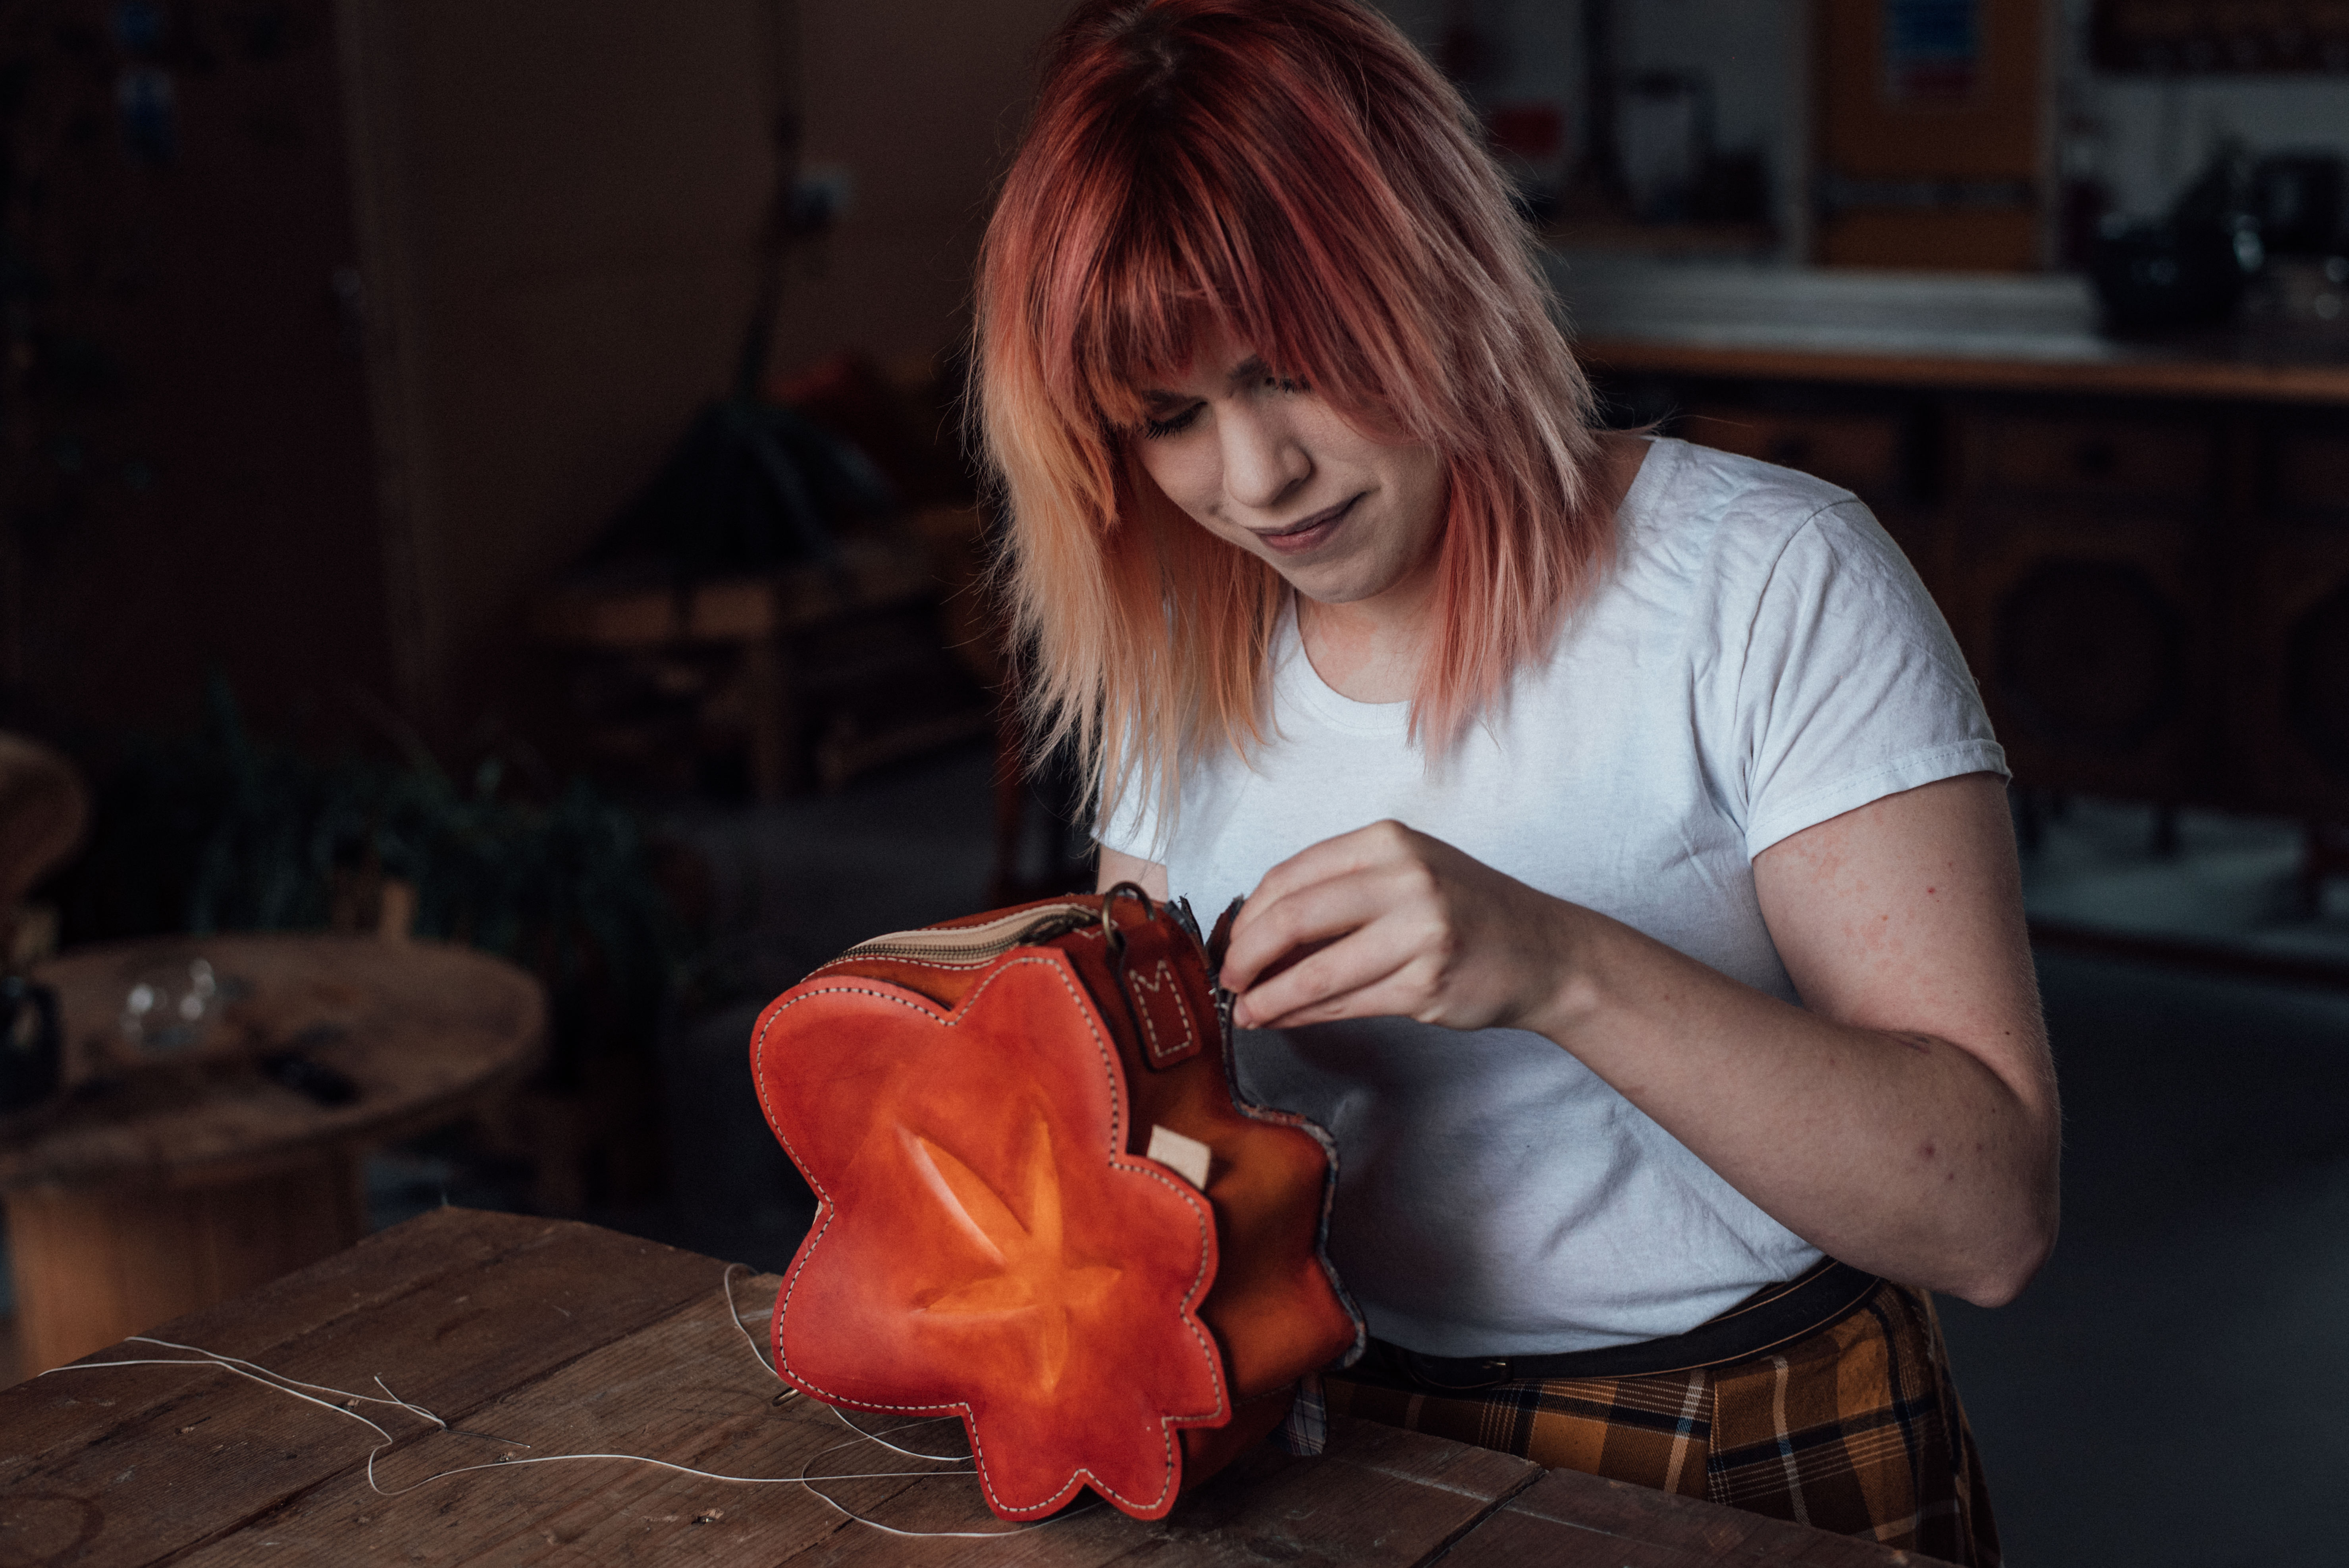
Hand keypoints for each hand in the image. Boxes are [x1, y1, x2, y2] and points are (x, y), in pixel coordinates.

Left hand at [1221, 821, 1581, 1032]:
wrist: (1542, 950)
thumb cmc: (1461, 909)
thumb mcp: (1404, 873)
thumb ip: (1337, 890)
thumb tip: (1254, 932)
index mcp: (1388, 841)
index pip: (1290, 876)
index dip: (1247, 916)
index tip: (1229, 942)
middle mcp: (1405, 879)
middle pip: (1293, 918)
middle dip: (1247, 955)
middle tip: (1228, 980)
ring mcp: (1420, 933)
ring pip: (1316, 971)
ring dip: (1269, 997)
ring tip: (1246, 1011)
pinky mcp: (1427, 984)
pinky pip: (1346, 1004)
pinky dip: (1304, 1015)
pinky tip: (1283, 1019)